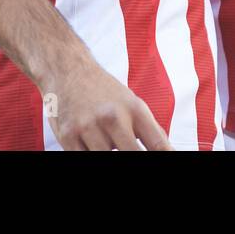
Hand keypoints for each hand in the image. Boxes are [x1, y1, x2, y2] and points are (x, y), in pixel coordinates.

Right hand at [41, 58, 172, 150]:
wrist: (69, 70)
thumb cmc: (104, 91)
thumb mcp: (132, 103)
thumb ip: (150, 130)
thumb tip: (167, 152)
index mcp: (134, 109)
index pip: (157, 144)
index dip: (166, 156)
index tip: (166, 163)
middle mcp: (112, 117)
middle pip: (132, 155)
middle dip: (134, 158)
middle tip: (128, 150)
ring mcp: (88, 128)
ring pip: (105, 159)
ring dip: (109, 154)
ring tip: (108, 141)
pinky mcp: (68, 136)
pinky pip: (83, 158)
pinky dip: (90, 154)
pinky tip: (92, 144)